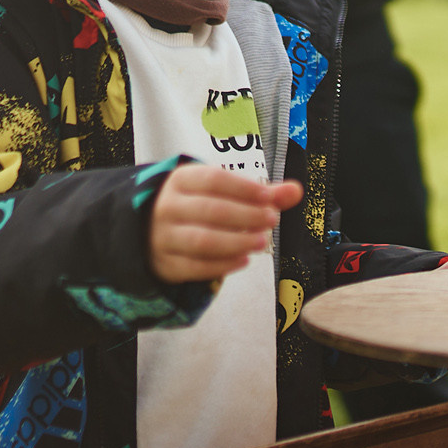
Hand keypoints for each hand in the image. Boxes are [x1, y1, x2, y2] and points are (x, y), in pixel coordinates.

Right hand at [149, 165, 301, 284]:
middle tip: (271, 220)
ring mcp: (164, 236)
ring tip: (261, 242)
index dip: (244, 189)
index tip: (269, 197)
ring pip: (202, 240)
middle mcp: (169, 206)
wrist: (150, 230)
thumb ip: (260, 193)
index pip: (214, 180)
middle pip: (211, 210)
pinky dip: (222, 265)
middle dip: (246, 216)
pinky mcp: (166, 264)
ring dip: (237, 241)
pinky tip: (243, 260)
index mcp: (182, 180)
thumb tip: (296, 191)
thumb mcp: (221, 192)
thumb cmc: (197, 205)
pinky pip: (195, 267)